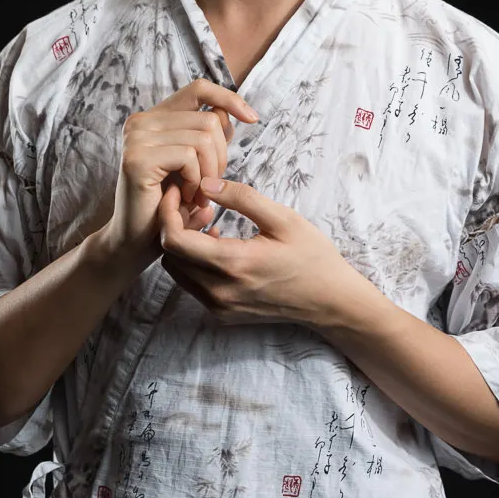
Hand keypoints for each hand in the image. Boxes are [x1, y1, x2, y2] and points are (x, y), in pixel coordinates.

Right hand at [96, 79, 258, 270]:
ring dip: (210, 173)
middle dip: (221, 157)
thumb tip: (227, 113)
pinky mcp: (137, 159)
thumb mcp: (194, 167)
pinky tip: (186, 198)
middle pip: (208, 119)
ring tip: (198, 196)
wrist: (136, 242)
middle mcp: (141, 121)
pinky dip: (196, 180)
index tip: (253, 118)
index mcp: (155, 118)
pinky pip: (189, 157)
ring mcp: (136, 138)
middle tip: (209, 188)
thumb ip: (207, 138)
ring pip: (203, 138)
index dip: (229, 98)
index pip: (199, 88)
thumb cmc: (168, 205)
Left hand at [157, 176, 360, 325]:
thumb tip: (206, 183)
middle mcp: (220, 291)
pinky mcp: (223, 314)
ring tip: (207, 222)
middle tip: (195, 204)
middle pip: (169, 255)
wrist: (331, 301)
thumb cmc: (312, 256)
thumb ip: (241, 198)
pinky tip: (218, 245)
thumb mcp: (283, 218)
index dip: (168, 211)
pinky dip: (194, 262)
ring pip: (177, 272)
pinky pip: (192, 285)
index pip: (174, 239)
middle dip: (174, 225)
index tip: (179, 192)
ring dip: (183, 245)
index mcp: (233, 264)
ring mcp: (220, 307)